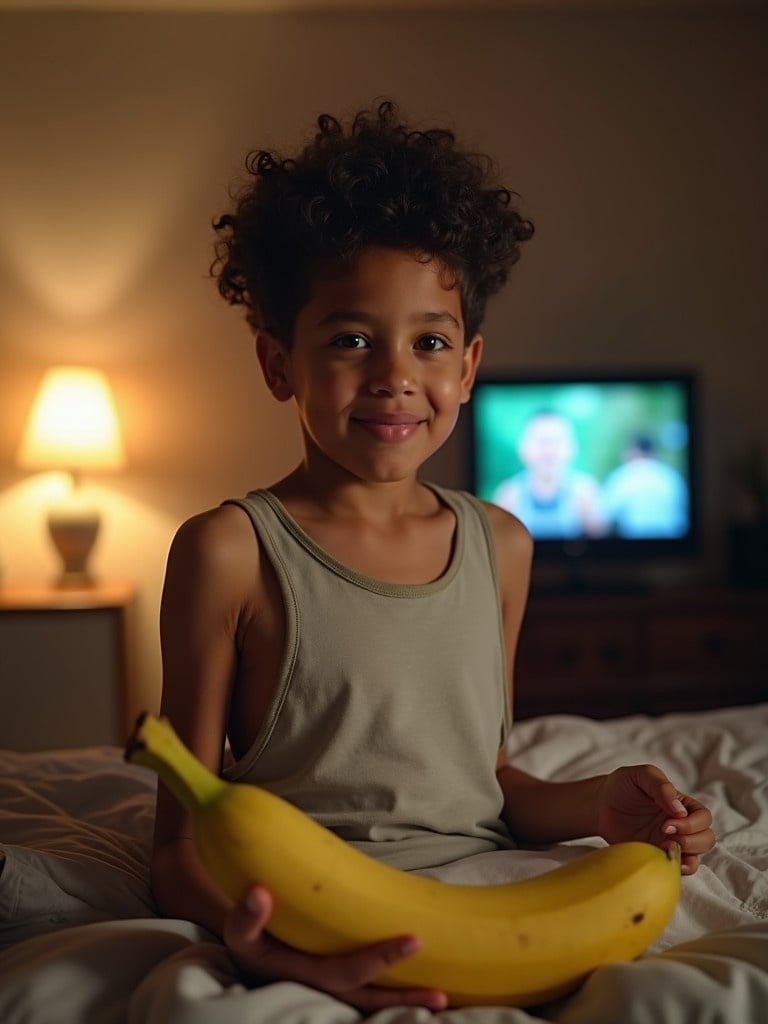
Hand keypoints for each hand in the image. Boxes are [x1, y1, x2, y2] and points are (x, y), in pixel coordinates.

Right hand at [222, 885, 447, 1011]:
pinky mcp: (338, 977)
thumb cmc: (249, 932)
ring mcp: (331, 986)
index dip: (381, 959)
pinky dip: (393, 988)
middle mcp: (321, 987)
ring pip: (371, 1000)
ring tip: (441, 999)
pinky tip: (421, 979)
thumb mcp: (238, 930)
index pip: (347, 972)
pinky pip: (370, 988)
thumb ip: (245, 917)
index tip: (415, 939)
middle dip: (402, 996)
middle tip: (441, 993)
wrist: (248, 942)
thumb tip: (260, 895)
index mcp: (302, 974)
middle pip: (367, 999)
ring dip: (403, 1001)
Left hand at [595, 764, 714, 874]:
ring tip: (663, 849)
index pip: (704, 817)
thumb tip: (680, 810)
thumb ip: (660, 786)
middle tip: (665, 836)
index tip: (665, 823)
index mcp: (681, 803)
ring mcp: (670, 842)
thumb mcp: (640, 776)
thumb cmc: (622, 786)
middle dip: (692, 841)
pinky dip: (677, 868)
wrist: (600, 806)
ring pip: (697, 855)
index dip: (691, 823)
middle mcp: (681, 824)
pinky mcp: (658, 856)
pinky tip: (665, 863)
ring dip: (687, 856)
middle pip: (707, 838)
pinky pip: (678, 867)